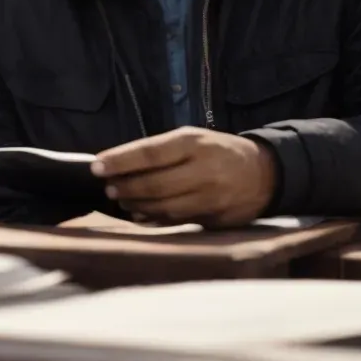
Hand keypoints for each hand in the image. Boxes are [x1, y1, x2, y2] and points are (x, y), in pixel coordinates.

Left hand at [91, 127, 278, 227]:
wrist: (264, 174)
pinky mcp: (216, 219)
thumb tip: (118, 165)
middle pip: (155, 184)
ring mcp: (212, 197)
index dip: (120, 161)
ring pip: (164, 207)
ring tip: (123, 200)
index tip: (96, 166)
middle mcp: (204, 170)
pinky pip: (178, 221)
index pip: (149, 153)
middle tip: (108, 188)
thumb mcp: (193, 139)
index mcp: (194, 143)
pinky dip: (155, 219)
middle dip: (126, 187)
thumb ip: (160, 151)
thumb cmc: (218, 152)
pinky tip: (141, 215)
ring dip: (137, 205)